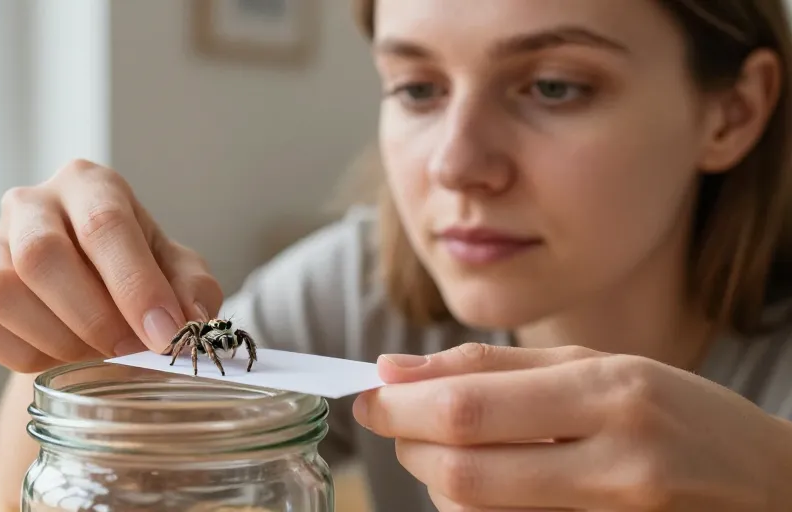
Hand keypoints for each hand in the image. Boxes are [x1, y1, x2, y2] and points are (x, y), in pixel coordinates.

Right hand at [0, 159, 222, 372]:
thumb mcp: (179, 273)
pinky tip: (59, 358)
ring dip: (55, 337)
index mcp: (89, 185)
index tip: (164, 334)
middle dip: (91, 316)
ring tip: (95, 354)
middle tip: (128, 351)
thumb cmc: (137, 273)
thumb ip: (193, 290)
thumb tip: (191, 318)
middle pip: (41, 253)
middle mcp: (31, 203)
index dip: (136, 286)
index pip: (105, 225)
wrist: (89, 293)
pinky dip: (24, 355)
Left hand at [352, 343, 791, 510]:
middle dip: (408, 446)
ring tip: (451, 447)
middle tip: (399, 422)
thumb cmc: (676, 412)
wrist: (766, 486)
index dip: (400, 407)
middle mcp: (615, 465)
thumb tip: (395, 370)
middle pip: (461, 472)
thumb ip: (490, 367)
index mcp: (610, 395)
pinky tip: (490, 480)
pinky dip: (474, 506)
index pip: (469, 409)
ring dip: (436, 479)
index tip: (369, 397)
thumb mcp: (594, 364)